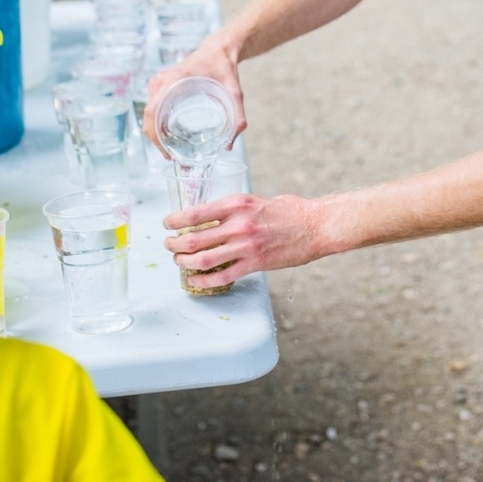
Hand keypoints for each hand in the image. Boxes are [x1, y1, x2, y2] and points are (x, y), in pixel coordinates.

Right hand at [144, 34, 247, 150]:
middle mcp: (161, 81)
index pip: (152, 111)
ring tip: (171, 149)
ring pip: (149, 113)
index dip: (155, 135)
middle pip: (148, 116)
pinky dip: (157, 123)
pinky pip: (152, 107)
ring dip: (155, 132)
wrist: (218, 49)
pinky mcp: (161, 85)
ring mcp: (158, 82)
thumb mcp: (234, 92)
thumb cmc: (224, 67)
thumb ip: (237, 116)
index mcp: (174, 80)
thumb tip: (230, 145)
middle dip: (156, 139)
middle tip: (171, 156)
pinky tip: (168, 136)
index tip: (166, 152)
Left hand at [162, 193, 326, 289]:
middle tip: (169, 246)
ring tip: (179, 262)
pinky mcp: (255, 264)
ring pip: (204, 259)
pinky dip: (204, 281)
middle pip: (195, 238)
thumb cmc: (289, 210)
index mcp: (237, 204)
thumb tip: (212, 218)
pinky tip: (195, 280)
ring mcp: (246, 246)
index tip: (167, 224)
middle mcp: (239, 225)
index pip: (197, 213)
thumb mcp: (256, 200)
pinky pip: (222, 276)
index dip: (176, 220)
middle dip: (175, 245)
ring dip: (185, 263)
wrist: (315, 225)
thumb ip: (234, 210)